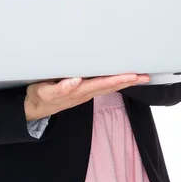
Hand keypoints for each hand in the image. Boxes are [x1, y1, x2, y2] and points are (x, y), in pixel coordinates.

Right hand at [24, 73, 150, 120]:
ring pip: (108, 86)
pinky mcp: (82, 91)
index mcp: (78, 90)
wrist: (34, 107)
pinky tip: (122, 79)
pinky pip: (102, 86)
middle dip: (128, 81)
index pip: (103, 84)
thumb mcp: (45, 91)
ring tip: (139, 77)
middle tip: (145, 76)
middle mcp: (85, 92)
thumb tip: (75, 81)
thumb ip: (60, 87)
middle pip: (111, 86)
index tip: (132, 75)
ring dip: (124, 82)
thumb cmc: (40, 95)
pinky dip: (114, 82)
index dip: (119, 79)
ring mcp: (85, 93)